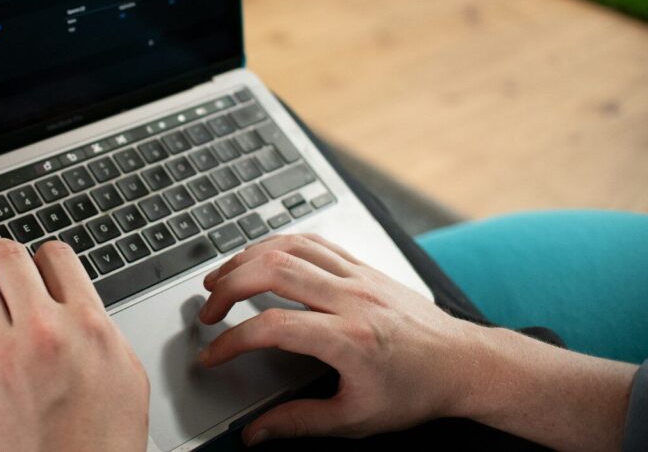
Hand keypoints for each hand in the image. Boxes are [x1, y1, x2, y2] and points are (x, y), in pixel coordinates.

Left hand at [0, 238, 148, 451]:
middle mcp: (45, 330)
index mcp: (87, 323)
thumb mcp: (126, 372)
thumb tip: (81, 306)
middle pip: (10, 259)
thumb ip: (101, 328)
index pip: (57, 256)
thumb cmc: (106, 440)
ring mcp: (4, 355)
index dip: (45, 253)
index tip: (39, 260)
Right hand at [198, 233, 474, 445]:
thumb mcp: (356, 420)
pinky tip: (260, 257)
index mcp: (350, 339)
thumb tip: (256, 434)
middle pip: (274, 270)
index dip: (232, 341)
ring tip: (221, 277)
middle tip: (207, 308)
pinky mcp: (363, 265)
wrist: (464, 363)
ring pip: (290, 246)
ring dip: (247, 257)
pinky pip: (313, 240)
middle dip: (228, 285)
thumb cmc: (416, 391)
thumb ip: (299, 423)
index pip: (273, 328)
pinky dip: (277, 244)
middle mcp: (352, 298)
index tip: (212, 355)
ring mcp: (358, 275)